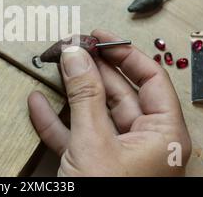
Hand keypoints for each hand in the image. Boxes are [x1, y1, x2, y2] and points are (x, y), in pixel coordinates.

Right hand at [28, 30, 191, 176]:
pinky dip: (55, 119)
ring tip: (54, 65)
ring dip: (70, 91)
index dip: (125, 53)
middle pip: (118, 92)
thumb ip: (84, 95)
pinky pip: (74, 135)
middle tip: (71, 47)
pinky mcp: (92, 165)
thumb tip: (76, 54)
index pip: (151, 78)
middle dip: (91, 69)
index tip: (101, 36)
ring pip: (93, 112)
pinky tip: (38, 103)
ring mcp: (116, 154)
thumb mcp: (94, 142)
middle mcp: (144, 141)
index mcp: (163, 134)